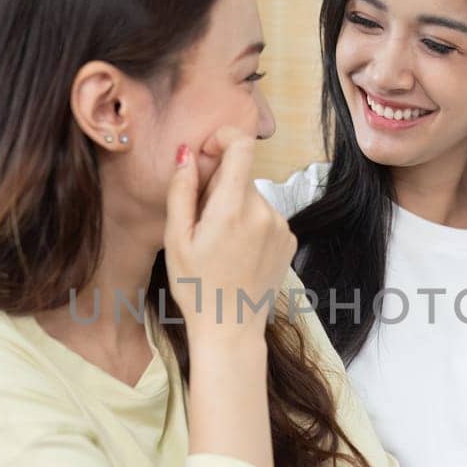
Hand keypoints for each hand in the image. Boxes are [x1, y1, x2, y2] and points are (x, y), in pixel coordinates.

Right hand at [164, 126, 296, 340]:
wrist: (230, 329)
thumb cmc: (197, 287)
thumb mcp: (176, 239)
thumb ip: (182, 190)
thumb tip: (188, 153)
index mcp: (233, 208)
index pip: (242, 145)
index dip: (223, 137)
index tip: (207, 152)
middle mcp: (264, 212)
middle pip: (242, 175)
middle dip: (219, 185)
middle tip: (201, 220)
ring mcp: (281, 227)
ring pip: (252, 197)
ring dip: (234, 206)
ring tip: (219, 243)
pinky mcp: (289, 240)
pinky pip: (266, 216)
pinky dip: (250, 223)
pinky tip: (237, 252)